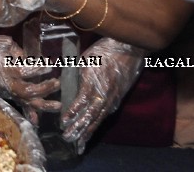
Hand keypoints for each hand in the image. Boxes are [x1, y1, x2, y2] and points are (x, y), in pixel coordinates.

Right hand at [0, 31, 59, 120]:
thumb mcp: (2, 42)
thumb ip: (18, 52)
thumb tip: (30, 61)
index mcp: (2, 67)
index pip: (24, 71)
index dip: (38, 69)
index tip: (50, 65)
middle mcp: (3, 82)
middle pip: (27, 91)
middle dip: (44, 88)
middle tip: (57, 82)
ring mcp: (4, 90)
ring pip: (25, 101)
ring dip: (42, 104)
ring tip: (57, 105)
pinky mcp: (5, 93)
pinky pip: (18, 105)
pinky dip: (28, 113)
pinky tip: (37, 121)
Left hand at [61, 37, 144, 151]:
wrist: (130, 49)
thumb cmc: (104, 50)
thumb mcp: (86, 58)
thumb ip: (77, 74)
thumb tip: (66, 85)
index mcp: (95, 80)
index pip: (82, 100)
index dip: (73, 111)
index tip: (63, 121)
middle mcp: (104, 92)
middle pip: (90, 114)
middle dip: (78, 128)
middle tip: (67, 138)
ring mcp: (112, 98)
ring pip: (98, 119)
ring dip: (87, 132)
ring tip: (78, 144)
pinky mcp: (117, 100)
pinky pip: (105, 115)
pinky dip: (96, 125)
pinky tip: (89, 134)